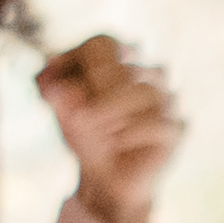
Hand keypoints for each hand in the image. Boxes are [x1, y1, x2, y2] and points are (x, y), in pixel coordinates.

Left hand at [34, 33, 186, 222]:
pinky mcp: (175, 128)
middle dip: (96, 93)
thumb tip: (53, 90)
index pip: (103, 44)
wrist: (108, 178)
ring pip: (145, 91)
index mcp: (121, 60)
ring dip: (113, 111)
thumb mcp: (63, 114)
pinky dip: (133, 133)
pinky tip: (117, 142)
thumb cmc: (87, 135)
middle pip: (123, 68)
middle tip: (76, 117)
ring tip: (95, 130)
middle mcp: (148, 73)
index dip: (74, 61)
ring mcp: (166, 100)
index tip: (47, 89)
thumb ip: (57, 98)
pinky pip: (159, 123)